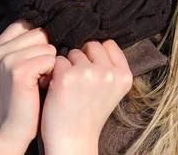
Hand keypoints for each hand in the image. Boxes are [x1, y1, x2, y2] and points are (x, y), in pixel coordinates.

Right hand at [0, 20, 55, 154]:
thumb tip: (53, 20)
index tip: (38, 58)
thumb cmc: (24, 95)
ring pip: (48, 46)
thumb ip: (26, 43)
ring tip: (39, 80)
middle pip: (40, 32)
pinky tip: (42, 86)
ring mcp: (6, 59)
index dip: (40, 39)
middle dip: (47, 52)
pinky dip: (52, 73)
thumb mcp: (19, 64)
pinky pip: (50, 59)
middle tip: (38, 73)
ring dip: (51, 64)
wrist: (13, 127)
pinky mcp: (18, 71)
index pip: (28, 23)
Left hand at [40, 39, 132, 154]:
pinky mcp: (66, 77)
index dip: (95, 55)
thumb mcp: (110, 89)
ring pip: (71, 52)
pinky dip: (53, 73)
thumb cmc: (87, 113)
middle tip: (79, 83)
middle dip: (81, 58)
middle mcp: (109, 73)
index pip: (107, 44)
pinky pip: (56, 61)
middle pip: (90, 44)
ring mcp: (88, 73)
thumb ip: (109, 65)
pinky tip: (57, 89)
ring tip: (69, 88)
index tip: (91, 72)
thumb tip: (95, 37)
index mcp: (124, 75)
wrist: (73, 141)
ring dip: (66, 65)